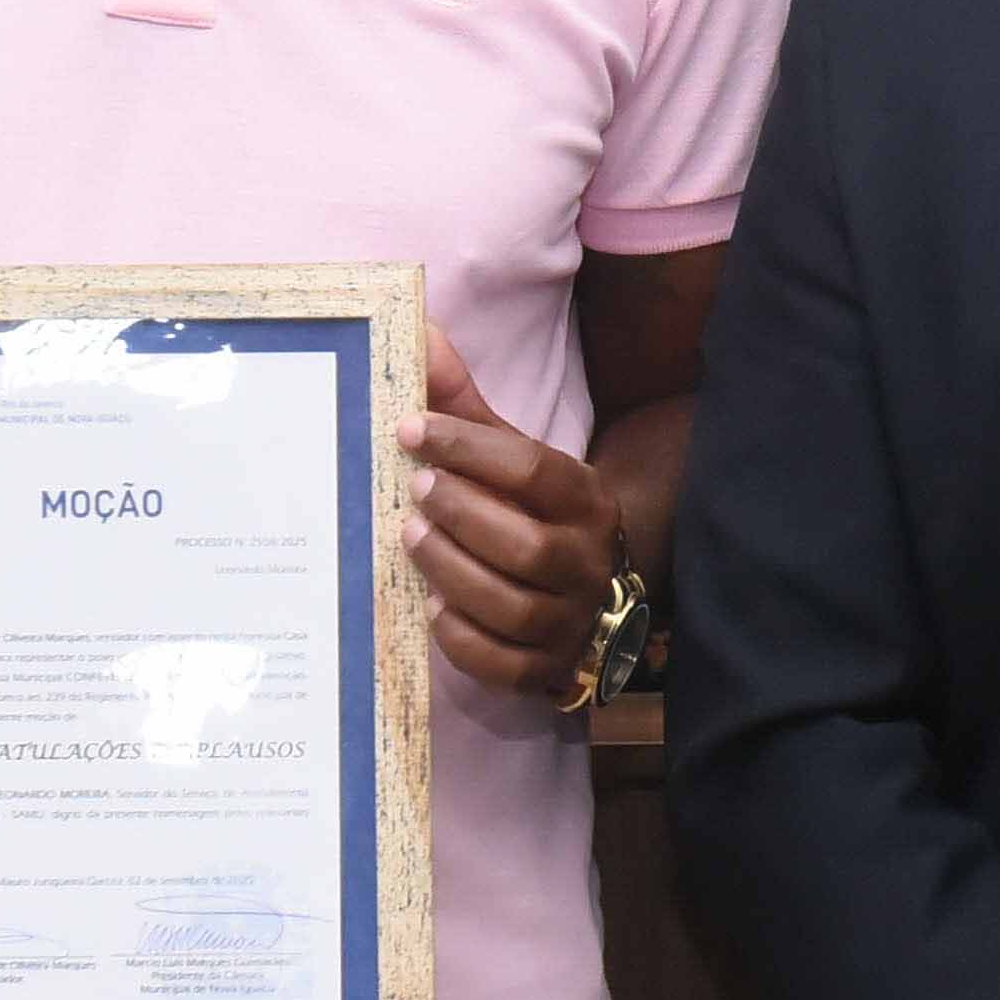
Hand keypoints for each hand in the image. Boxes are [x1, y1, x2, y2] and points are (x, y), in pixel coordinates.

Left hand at [402, 320, 620, 702]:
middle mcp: (588, 561)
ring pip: (511, 606)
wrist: (589, 583)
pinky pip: (502, 664)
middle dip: (461, 515)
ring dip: (451, 571)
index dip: (468, 448)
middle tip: (414, 490)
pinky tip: (432, 606)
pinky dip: (461, 638)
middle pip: (526, 546)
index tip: (411, 429)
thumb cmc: (532, 509)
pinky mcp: (546, 668)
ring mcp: (570, 620)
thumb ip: (466, 405)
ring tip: (411, 538)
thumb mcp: (511, 455)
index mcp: (585, 499)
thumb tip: (418, 330)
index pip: (532, 471)